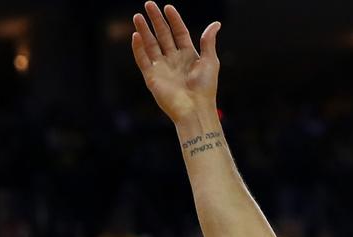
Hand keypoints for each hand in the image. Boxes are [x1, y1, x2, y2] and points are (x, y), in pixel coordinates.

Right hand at [131, 2, 221, 123]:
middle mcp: (174, 60)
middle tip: (149, 4)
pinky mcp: (152, 77)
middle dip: (156, 20)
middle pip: (163, 35)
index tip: (168, 7)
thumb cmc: (205, 88)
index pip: (179, 33)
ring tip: (138, 16)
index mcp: (189, 56)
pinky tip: (136, 35)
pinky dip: (138, 48)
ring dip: (144, 30)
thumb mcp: (210, 61)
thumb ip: (209, 41)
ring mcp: (162, 68)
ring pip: (150, 45)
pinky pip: (142, 60)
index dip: (174, 20)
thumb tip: (216, 24)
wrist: (195, 109)